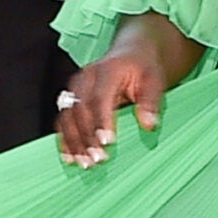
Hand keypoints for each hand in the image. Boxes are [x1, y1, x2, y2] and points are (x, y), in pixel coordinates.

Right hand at [57, 49, 165, 164]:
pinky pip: (62, 120)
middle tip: (97, 159)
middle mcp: (86, 77)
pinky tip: (69, 156)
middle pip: (80, 109)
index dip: (101, 121)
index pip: (99, 98)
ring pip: (67, 116)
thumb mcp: (154, 80)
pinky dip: (64, 139)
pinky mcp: (71, 98)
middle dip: (86, 137)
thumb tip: (148, 124)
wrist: (130, 54)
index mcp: (106, 70)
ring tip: (83, 163)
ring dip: (73, 141)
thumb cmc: (142, 68)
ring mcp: (75, 88)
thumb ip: (150, 102)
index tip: (106, 142)